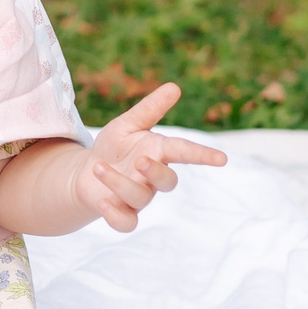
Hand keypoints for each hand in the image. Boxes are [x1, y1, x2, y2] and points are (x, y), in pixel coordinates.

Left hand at [73, 83, 228, 232]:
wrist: (85, 172)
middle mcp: (153, 177)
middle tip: (140, 160)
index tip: (222, 158)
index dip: (203, 155)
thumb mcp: (128, 124)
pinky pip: (126, 222)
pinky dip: (115, 214)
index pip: (184, 152)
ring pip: (140, 197)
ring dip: (118, 182)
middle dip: (156, 171)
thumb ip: (150, 108)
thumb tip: (175, 86)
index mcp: (158, 152)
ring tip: (99, 167)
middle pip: (168, 181)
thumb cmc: (113, 146)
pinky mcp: (122, 212)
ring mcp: (139, 197)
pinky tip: (102, 201)